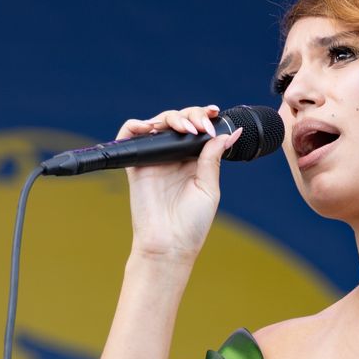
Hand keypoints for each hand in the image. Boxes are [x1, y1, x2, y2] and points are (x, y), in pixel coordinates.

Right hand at [116, 105, 242, 262]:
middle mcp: (172, 157)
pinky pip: (129, 136)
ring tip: (185, 129)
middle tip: (201, 127)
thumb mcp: (209, 187)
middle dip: (192, 115)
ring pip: (157, 123)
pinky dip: (135, 125)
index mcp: (192, 160)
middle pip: (178, 121)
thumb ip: (213, 157)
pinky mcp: (136, 165)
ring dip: (171, 118)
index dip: (204, 116)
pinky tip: (150, 127)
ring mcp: (153, 159)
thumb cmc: (191, 223)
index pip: (196, 128)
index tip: (214, 114)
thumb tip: (229, 132)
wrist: (170, 245)